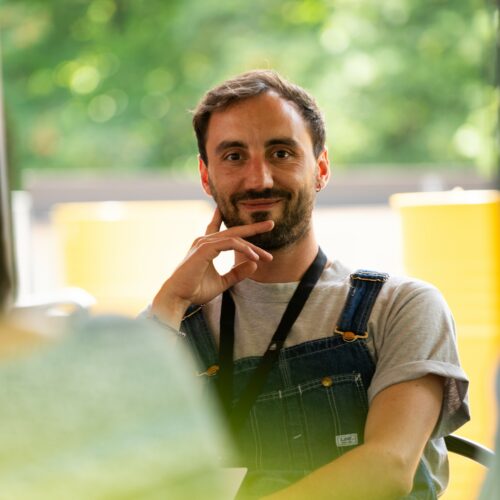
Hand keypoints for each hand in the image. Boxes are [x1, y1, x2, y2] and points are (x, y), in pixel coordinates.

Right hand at [151, 208, 273, 328]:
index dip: (239, 225)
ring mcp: (204, 243)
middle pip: (234, 231)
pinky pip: (230, 243)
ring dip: (252, 246)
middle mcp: (205, 241)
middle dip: (253, 228)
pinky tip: (255, 257)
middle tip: (271, 224)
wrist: (178, 297)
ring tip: (267, 256)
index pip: (224, 230)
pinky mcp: (205, 248)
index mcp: (207, 247)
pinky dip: (244, 249)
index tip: (252, 220)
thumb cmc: (195, 290)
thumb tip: (254, 265)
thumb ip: (237, 273)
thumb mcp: (223, 282)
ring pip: (235, 238)